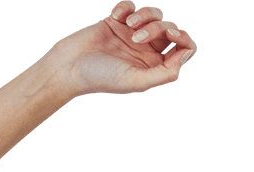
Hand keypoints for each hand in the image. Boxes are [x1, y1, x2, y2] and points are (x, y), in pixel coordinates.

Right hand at [44, 2, 196, 97]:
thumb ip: (166, 73)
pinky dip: (126, 7)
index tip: (171, 35)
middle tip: (137, 37)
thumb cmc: (102, 78)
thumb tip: (185, 56)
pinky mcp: (116, 22)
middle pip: (170, 29)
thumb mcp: (138, 81)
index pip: (184, 49)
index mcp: (157, 67)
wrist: (68, 67)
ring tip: (128, 25)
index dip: (184, 39)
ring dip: (144, 15)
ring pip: (154, 14)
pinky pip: (131, 5)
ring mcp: (132, 35)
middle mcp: (148, 51)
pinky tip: (115, 16)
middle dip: (158, 28)